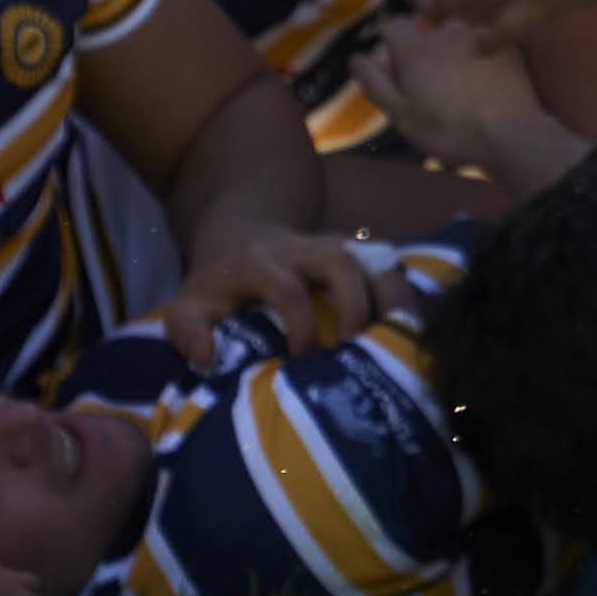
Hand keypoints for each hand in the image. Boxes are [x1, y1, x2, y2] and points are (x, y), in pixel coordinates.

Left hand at [151, 225, 385, 364]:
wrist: (239, 233)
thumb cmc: (217, 283)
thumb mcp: (188, 303)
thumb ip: (186, 329)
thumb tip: (206, 358)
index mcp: (259, 263)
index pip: (287, 290)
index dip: (300, 326)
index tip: (303, 362)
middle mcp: (300, 248)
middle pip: (339, 261)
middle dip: (354, 303)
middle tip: (359, 348)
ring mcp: (331, 246)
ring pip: (369, 257)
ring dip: (389, 294)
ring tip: (400, 337)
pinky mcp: (351, 251)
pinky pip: (384, 264)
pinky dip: (401, 291)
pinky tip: (410, 325)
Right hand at [344, 10, 557, 170]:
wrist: (508, 135)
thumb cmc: (446, 129)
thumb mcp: (400, 114)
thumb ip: (375, 83)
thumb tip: (356, 58)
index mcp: (415, 47)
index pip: (393, 24)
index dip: (389, 43)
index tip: (395, 68)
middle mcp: (446, 31)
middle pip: (427, 30)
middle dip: (423, 48)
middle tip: (429, 84)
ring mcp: (481, 36)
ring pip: (459, 34)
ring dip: (454, 50)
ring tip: (460, 82)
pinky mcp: (509, 46)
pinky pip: (487, 43)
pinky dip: (482, 55)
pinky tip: (486, 81)